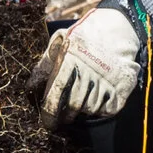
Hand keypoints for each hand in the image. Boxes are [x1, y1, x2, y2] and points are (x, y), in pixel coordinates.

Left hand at [30, 6, 143, 123]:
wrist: (117, 30)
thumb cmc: (83, 37)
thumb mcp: (62, 40)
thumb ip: (46, 61)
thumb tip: (31, 87)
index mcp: (71, 59)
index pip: (57, 93)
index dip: (50, 112)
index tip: (47, 122)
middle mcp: (90, 71)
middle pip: (73, 105)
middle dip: (65, 116)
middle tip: (60, 118)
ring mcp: (107, 81)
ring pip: (89, 109)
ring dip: (81, 110)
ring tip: (78, 102)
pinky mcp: (120, 88)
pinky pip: (105, 108)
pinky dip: (98, 108)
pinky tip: (94, 97)